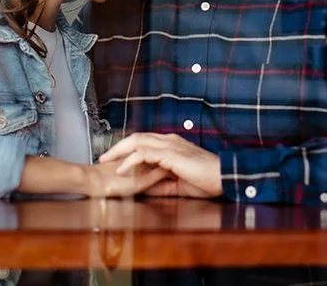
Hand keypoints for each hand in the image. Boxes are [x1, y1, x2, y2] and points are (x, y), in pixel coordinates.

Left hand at [98, 133, 221, 197]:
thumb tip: (144, 188)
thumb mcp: (178, 184)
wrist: (222, 177)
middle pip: (136, 138)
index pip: (143, 142)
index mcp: (171, 145)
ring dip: (119, 151)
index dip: (127, 149)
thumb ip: (161, 184)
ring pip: (137, 142)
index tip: (114, 160)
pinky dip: (131, 161)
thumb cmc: (205, 180)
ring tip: (106, 161)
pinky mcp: (170, 154)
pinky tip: (122, 170)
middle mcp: (168, 140)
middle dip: (118, 147)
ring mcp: (169, 145)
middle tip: (103, 158)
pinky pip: (144, 154)